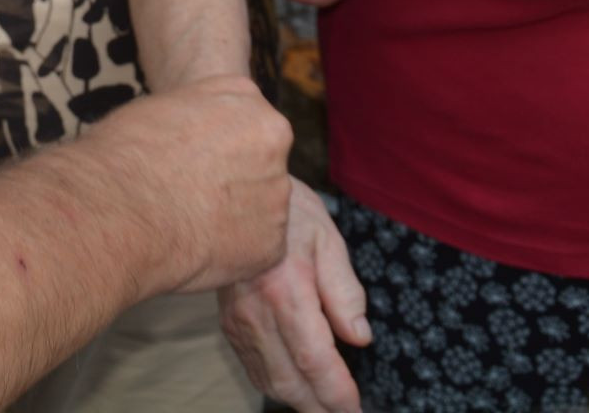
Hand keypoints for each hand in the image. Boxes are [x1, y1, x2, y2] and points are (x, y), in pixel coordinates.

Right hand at [87, 75, 292, 293]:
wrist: (121, 212)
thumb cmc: (126, 156)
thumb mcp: (159, 107)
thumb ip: (195, 116)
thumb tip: (193, 135)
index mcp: (244, 97)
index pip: (243, 121)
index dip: (213, 147)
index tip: (189, 161)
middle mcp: (273, 139)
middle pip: (259, 164)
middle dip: (233, 181)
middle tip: (191, 195)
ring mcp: (277, 193)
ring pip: (260, 208)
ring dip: (234, 218)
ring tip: (189, 224)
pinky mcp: (273, 242)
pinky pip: (258, 249)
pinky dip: (234, 254)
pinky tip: (199, 248)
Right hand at [219, 176, 367, 412]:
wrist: (229, 196)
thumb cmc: (285, 210)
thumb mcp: (327, 239)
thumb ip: (345, 291)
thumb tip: (360, 337)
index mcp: (285, 291)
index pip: (314, 359)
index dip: (336, 391)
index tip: (355, 407)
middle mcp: (257, 314)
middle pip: (290, 382)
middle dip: (320, 407)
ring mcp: (238, 322)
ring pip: (269, 381)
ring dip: (298, 400)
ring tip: (325, 405)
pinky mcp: (228, 323)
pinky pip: (253, 368)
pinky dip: (276, 385)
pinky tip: (295, 385)